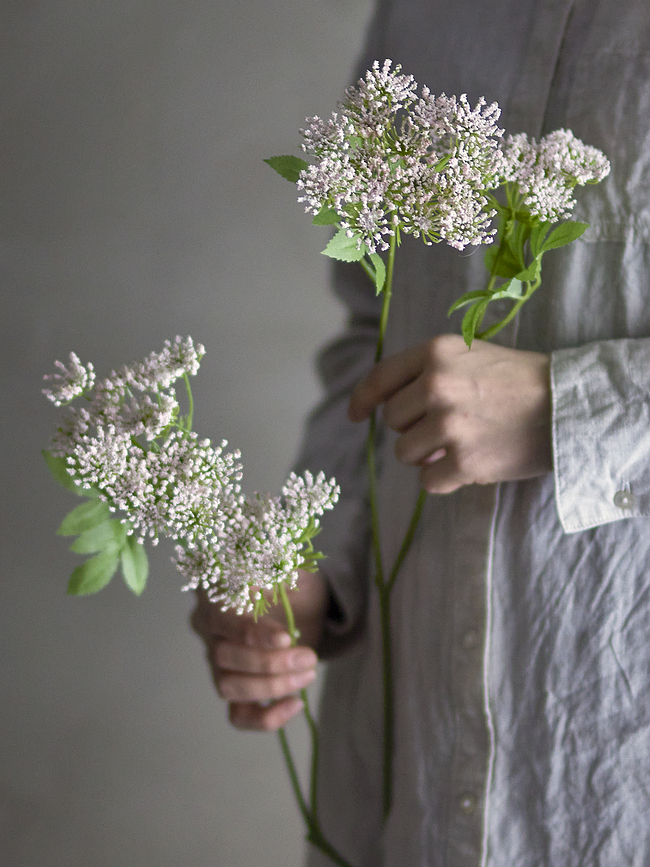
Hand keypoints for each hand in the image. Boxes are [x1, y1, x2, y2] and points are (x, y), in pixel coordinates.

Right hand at [190, 570, 326, 731]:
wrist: (304, 606)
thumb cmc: (292, 585)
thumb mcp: (292, 571)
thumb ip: (280, 572)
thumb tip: (269, 580)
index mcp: (216, 597)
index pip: (222, 619)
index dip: (251, 633)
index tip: (285, 638)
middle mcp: (209, 631)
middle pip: (223, 656)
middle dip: (269, 663)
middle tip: (308, 657)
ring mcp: (219, 663)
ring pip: (227, 686)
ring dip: (271, 687)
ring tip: (307, 673)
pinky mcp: (236, 690)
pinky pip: (238, 716)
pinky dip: (266, 718)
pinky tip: (296, 704)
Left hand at [348, 334, 551, 493]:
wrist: (569, 407)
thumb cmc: (519, 380)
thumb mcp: (470, 354)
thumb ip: (427, 372)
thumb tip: (383, 408)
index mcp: (435, 353)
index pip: (380, 378)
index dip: (362, 399)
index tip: (355, 415)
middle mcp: (436, 385)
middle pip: (393, 421)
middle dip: (412, 428)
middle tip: (446, 426)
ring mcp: (449, 425)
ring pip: (405, 453)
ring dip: (425, 455)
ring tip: (460, 444)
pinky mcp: (464, 461)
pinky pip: (428, 481)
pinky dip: (444, 479)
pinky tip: (468, 465)